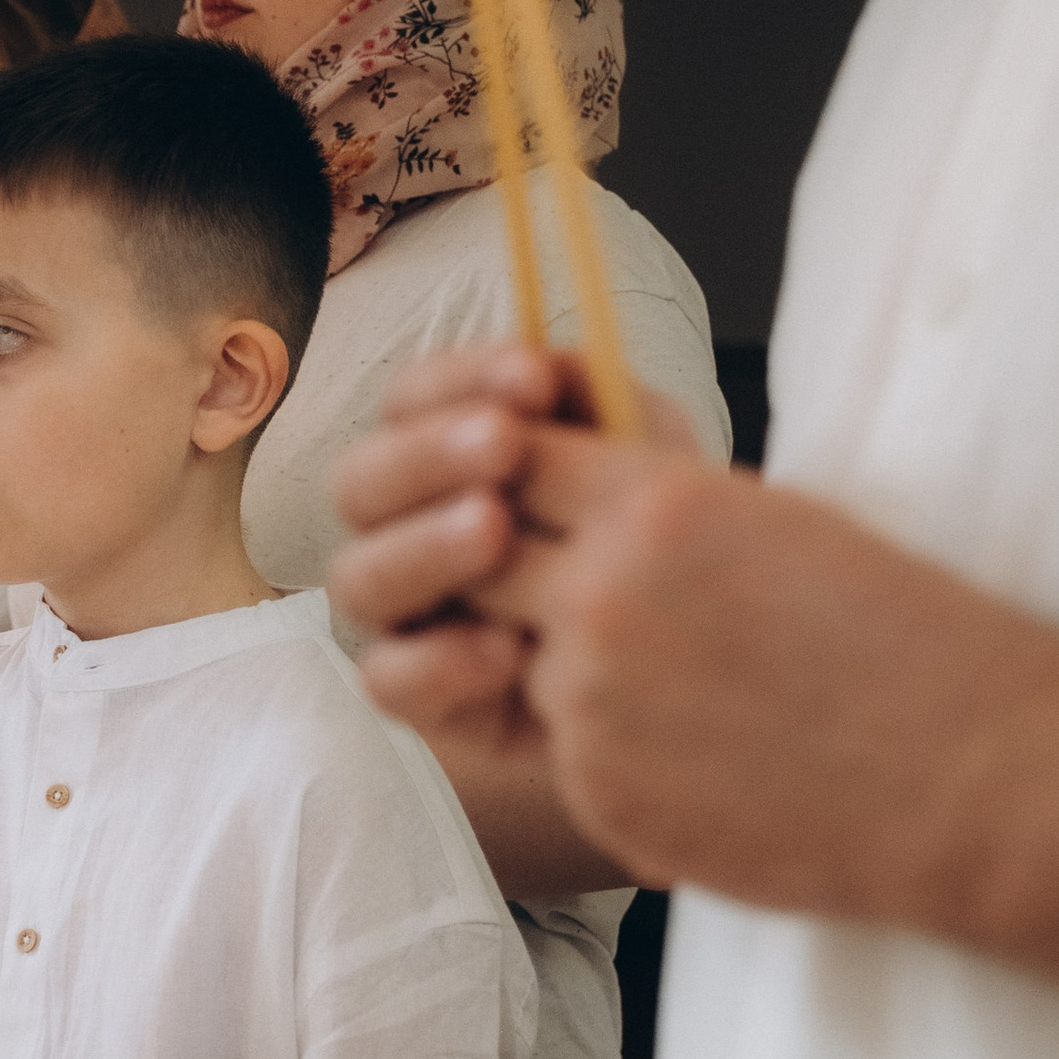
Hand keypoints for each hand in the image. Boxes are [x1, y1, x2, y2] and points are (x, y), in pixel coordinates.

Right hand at [327, 345, 708, 760]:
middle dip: (427, 456)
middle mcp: (403, 530)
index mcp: (443, 458)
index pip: (409, 401)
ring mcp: (405, 614)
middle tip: (503, 444)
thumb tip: (541, 361)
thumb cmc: (659, 545)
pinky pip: (388, 680)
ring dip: (422, 545)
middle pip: (358, 482)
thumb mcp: (645, 458)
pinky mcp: (422, 697)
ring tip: (494, 531)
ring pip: (357, 577)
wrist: (701, 659)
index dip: (456, 381)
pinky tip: (509, 648)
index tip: (533, 376)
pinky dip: (440, 660)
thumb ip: (596, 402)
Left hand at [335, 356, 1058, 923]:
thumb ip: (655, 505)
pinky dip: (611, 749)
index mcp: (656, 505)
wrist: (978, 776)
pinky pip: (567, 752)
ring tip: (677, 682)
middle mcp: (603, 599)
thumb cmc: (908, 636)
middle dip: (510, 564)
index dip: (516, 472)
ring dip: (569, 666)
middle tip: (563, 582)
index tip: (526, 487)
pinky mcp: (600, 795)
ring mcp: (592, 707)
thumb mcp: (776, 519)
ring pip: (523, 660)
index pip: (517, 457)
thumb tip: (575, 497)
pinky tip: (697, 752)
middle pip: (481, 557)